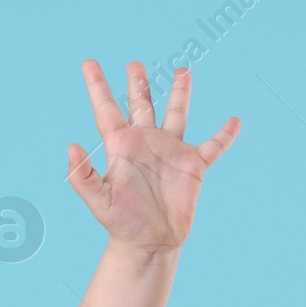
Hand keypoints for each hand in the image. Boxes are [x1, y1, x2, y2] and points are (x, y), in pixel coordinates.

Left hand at [66, 60, 239, 256]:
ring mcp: (170, 152)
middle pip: (142, 105)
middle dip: (138, 84)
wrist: (149, 243)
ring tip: (182, 70)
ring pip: (177, 114)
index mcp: (120, 147)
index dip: (98, 86)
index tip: (89, 63)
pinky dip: (225, 135)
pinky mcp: (194, 166)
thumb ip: (83, 175)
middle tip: (134, 64)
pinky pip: (213, 146)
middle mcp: (145, 143)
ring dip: (180, 94)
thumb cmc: (121, 223)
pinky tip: (235, 121)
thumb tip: (71, 146)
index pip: (107, 110)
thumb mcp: (99, 200)